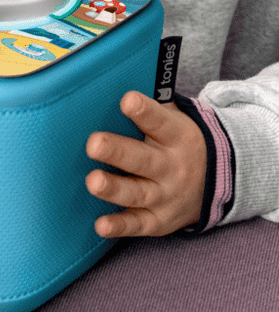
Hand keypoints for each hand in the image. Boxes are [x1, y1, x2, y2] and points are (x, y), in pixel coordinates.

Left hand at [85, 91, 206, 236]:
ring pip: (138, 193)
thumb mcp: (174, 119)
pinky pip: (139, 224)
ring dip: (114, 189)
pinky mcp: (159, 220)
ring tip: (93, 181)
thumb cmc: (177, 140)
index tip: (127, 100)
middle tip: (93, 143)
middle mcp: (172, 166)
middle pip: (143, 159)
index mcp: (176, 135)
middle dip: (117, 151)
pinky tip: (101, 224)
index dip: (144, 111)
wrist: (219, 179)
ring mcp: (166, 195)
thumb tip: (108, 85)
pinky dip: (120, 226)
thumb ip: (148, 108)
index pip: (159, 121)